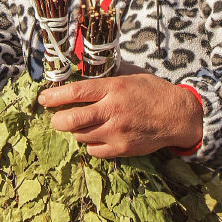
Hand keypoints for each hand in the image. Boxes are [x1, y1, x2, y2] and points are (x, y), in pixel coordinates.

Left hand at [36, 70, 202, 158]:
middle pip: (71, 120)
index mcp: (113, 89)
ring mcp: (117, 132)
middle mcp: (112, 111)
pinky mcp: (122, 148)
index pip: (75, 92)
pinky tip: (97, 136)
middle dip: (58, 120)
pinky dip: (90, 144)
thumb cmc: (153, 93)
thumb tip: (80, 70)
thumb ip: (107, 76)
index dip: (54, 97)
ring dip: (76, 131)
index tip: (43, 99)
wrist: (178, 116)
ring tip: (84, 124)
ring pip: (80, 136)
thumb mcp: (131, 76)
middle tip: (57, 118)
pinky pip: (93, 151)